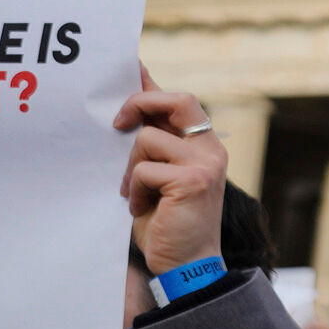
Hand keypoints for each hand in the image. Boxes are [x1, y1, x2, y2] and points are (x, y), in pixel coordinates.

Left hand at [118, 78, 228, 274]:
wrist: (187, 264)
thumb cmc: (168, 222)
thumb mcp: (159, 177)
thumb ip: (152, 147)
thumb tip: (126, 117)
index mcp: (202, 145)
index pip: (178, 102)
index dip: (152, 83)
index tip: (131, 64)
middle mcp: (210, 148)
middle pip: (176, 100)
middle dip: (140, 104)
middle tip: (117, 125)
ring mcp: (204, 162)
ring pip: (146, 139)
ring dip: (130, 169)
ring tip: (134, 194)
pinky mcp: (192, 179)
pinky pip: (144, 168)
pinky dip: (133, 190)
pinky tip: (139, 208)